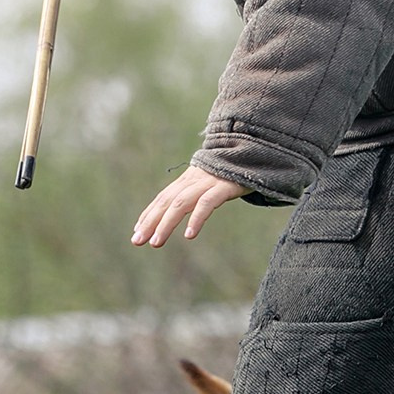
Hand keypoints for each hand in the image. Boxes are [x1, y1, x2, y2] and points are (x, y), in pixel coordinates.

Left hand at [132, 166, 248, 246]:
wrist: (257, 151)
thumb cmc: (234, 171)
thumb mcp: (211, 182)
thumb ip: (197, 194)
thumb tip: (182, 209)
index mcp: (189, 179)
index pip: (163, 198)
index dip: (148, 214)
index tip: (136, 232)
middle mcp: (194, 179)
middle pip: (166, 201)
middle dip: (150, 221)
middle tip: (137, 241)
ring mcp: (208, 181)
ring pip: (181, 203)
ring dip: (166, 223)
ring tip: (156, 242)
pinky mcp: (225, 186)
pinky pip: (207, 203)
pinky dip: (196, 218)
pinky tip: (189, 235)